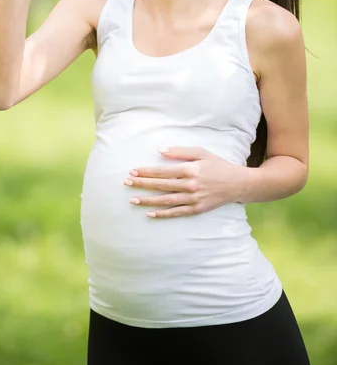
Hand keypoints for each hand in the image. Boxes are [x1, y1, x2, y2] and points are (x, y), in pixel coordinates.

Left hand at [122, 146, 246, 218]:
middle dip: (142, 184)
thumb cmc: (218, 165)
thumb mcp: (201, 152)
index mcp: (190, 169)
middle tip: (126, 183)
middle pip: (161, 185)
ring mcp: (193, 199)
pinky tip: (150, 213)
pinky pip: (176, 212)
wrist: (238, 184)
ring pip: (166, 200)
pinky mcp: (197, 209)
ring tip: (133, 199)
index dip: (147, 172)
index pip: (163, 171)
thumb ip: (180, 151)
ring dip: (148, 200)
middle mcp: (190, 185)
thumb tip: (160, 151)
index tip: (133, 171)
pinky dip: (163, 214)